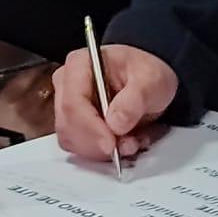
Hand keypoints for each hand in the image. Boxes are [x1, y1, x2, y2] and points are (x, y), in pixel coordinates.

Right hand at [52, 42, 177, 163]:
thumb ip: (135, 99)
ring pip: (71, 140)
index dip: (90, 128)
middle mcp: (67, 84)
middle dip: (98, 142)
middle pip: (68, 124)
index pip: (73, 102)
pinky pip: (79, 147)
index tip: (111, 144)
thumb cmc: (145, 73)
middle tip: (127, 144)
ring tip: (129, 141)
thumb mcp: (151, 80)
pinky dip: (100, 152)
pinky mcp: (73, 124)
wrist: (149, 83)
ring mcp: (67, 105)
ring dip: (100, 150)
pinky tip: (120, 143)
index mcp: (79, 64)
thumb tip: (115, 123)